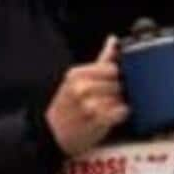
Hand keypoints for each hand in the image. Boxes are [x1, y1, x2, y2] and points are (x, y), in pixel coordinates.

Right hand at [45, 37, 129, 154]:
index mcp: (76, 75)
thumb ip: (101, 60)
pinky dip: (121, 115)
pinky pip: (122, 112)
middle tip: (108, 99)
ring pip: (121, 97)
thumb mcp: (78, 79)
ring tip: (107, 109)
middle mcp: (81, 88)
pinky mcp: (97, 121)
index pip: (111, 67)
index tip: (111, 83)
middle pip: (118, 82)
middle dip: (118, 91)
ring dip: (119, 104)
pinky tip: (112, 117)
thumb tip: (114, 39)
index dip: (116, 76)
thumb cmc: (68, 106)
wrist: (52, 134)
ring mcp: (89, 105)